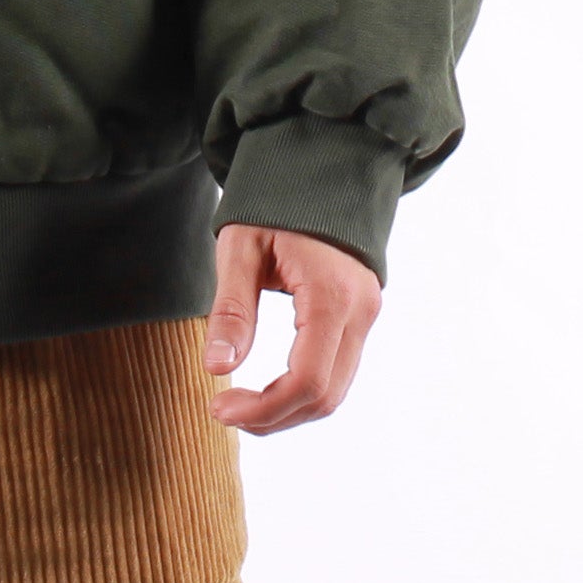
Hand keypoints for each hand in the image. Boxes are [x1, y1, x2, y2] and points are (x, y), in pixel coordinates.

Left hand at [203, 223, 380, 434]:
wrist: (317, 166)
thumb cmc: (273, 203)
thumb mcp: (240, 247)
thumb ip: (232, 309)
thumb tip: (216, 368)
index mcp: (331, 295)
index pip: (307, 380)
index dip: (264, 408)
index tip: (220, 409)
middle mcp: (360, 311)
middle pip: (326, 396)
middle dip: (274, 416)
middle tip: (224, 411)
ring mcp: (367, 313)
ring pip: (336, 389)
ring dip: (290, 408)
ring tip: (241, 404)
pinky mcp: (362, 313)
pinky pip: (338, 368)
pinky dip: (305, 388)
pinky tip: (270, 385)